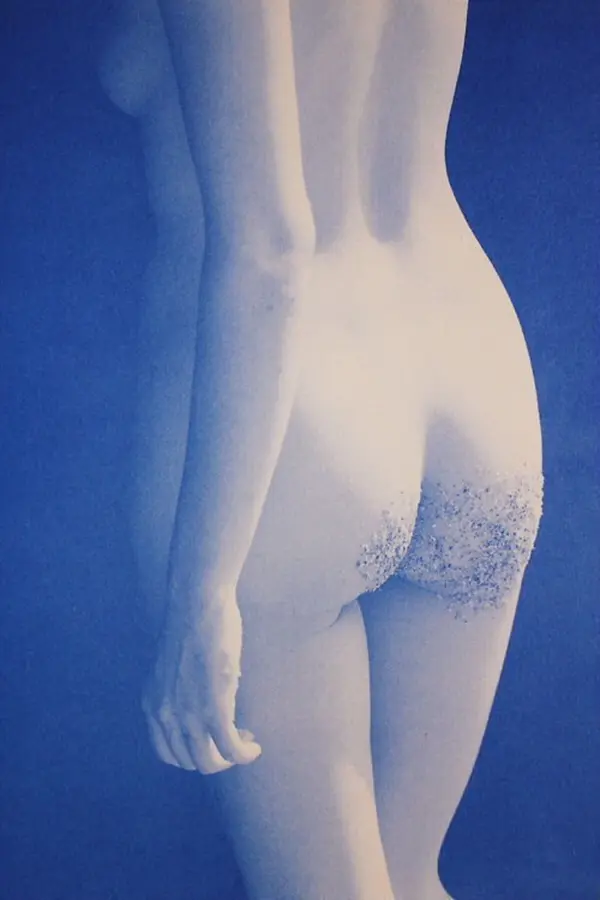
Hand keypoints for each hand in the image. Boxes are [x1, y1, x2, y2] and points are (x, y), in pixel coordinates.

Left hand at [142, 586, 261, 773]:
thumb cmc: (190, 625)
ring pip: (210, 761)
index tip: (210, 741)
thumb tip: (204, 702)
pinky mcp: (215, 707)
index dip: (192, 754)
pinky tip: (253, 748)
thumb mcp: (174, 668)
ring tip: (245, 743)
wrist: (196, 604)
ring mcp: (188, 714)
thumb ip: (180, 691)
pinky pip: (230, 747)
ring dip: (230, 758)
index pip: (167, 753)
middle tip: (233, 739)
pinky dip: (244, 754)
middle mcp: (165, 715)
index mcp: (152, 705)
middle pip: (190, 761)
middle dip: (214, 758)